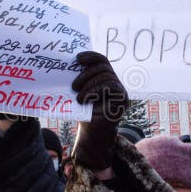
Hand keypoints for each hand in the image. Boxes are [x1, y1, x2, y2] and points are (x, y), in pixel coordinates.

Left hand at [71, 51, 129, 171]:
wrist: (91, 135)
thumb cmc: (83, 113)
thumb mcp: (79, 92)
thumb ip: (79, 80)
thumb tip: (66, 66)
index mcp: (105, 77)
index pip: (102, 60)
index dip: (91, 56)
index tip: (77, 58)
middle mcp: (115, 82)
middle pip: (104, 68)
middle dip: (86, 75)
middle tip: (73, 86)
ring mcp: (121, 90)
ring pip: (107, 77)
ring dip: (90, 86)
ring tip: (79, 97)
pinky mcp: (123, 100)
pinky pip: (112, 87)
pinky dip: (96, 91)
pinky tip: (85, 100)